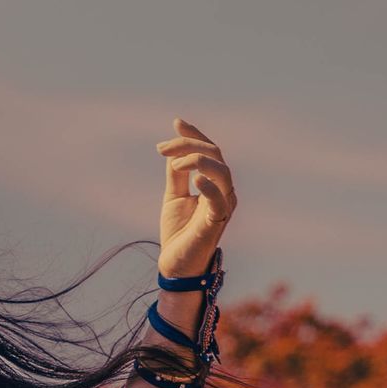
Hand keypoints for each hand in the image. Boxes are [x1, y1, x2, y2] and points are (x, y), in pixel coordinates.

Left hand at [156, 116, 236, 278]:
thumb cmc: (178, 232)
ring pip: (222, 171)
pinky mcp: (217, 221)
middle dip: (189, 146)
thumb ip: (177, 174)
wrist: (175, 264)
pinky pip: (220, 199)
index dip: (194, 135)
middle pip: (214, 155)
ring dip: (197, 161)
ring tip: (175, 163)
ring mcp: (223, 205)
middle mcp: (224, 191)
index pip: (209, 151)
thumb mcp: (174, 196)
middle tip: (162, 149)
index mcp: (214, 183)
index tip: (176, 122)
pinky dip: (210, 186)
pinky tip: (195, 179)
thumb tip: (173, 150)